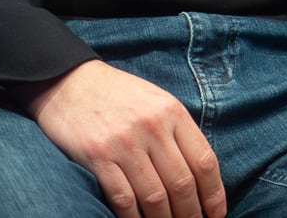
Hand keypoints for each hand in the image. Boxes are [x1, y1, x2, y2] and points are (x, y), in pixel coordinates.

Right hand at [20, 60, 226, 217]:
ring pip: (155, 196)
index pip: (204, 161)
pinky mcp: (98, 156)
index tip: (217, 213)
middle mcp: (152, 127)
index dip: (214, 193)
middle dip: (191, 213)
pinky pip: (123, 198)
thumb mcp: (156, 101)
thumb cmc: (118, 95)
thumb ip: (177, 132)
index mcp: (172, 112)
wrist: (69, 81)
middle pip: (182, 183)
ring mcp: (125, 142)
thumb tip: (199, 174)